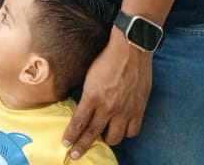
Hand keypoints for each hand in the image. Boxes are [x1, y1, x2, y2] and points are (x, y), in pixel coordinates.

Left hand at [62, 33, 152, 158]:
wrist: (131, 49)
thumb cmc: (107, 58)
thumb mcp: (90, 75)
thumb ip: (87, 94)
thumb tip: (83, 108)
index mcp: (93, 96)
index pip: (79, 122)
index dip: (71, 135)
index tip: (66, 144)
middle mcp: (108, 106)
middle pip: (93, 133)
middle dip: (82, 146)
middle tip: (75, 154)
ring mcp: (124, 110)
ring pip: (114, 137)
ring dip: (107, 140)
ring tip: (102, 139)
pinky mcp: (138, 109)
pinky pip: (132, 131)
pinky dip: (126, 133)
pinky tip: (122, 131)